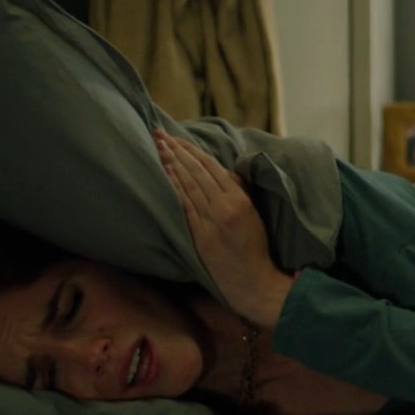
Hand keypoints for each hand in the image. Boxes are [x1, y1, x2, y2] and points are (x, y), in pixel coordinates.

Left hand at [155, 130, 292, 328]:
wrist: (251, 279)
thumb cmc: (255, 246)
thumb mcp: (254, 213)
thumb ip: (239, 190)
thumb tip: (222, 171)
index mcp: (240, 199)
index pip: (211, 167)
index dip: (191, 150)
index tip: (176, 137)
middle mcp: (224, 207)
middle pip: (196, 172)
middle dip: (177, 151)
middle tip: (159, 135)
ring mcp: (210, 221)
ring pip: (189, 186)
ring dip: (172, 165)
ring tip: (159, 148)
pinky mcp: (200, 234)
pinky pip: (185, 205)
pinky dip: (175, 187)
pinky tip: (166, 174)